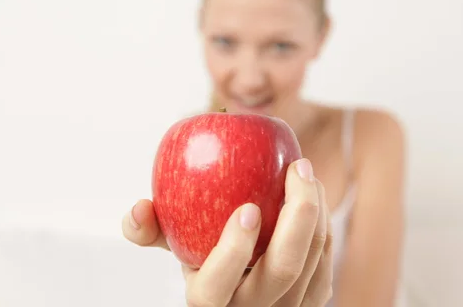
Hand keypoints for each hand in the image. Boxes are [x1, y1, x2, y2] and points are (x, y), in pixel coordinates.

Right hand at [122, 158, 332, 305]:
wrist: (241, 294)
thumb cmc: (203, 261)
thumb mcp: (174, 249)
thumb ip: (151, 229)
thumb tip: (138, 207)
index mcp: (209, 303)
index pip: (216, 287)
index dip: (232, 251)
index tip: (248, 207)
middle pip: (281, 272)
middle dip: (297, 216)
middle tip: (297, 169)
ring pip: (310, 265)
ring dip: (316, 212)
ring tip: (307, 174)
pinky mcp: (310, 305)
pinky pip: (323, 266)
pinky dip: (323, 228)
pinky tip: (316, 197)